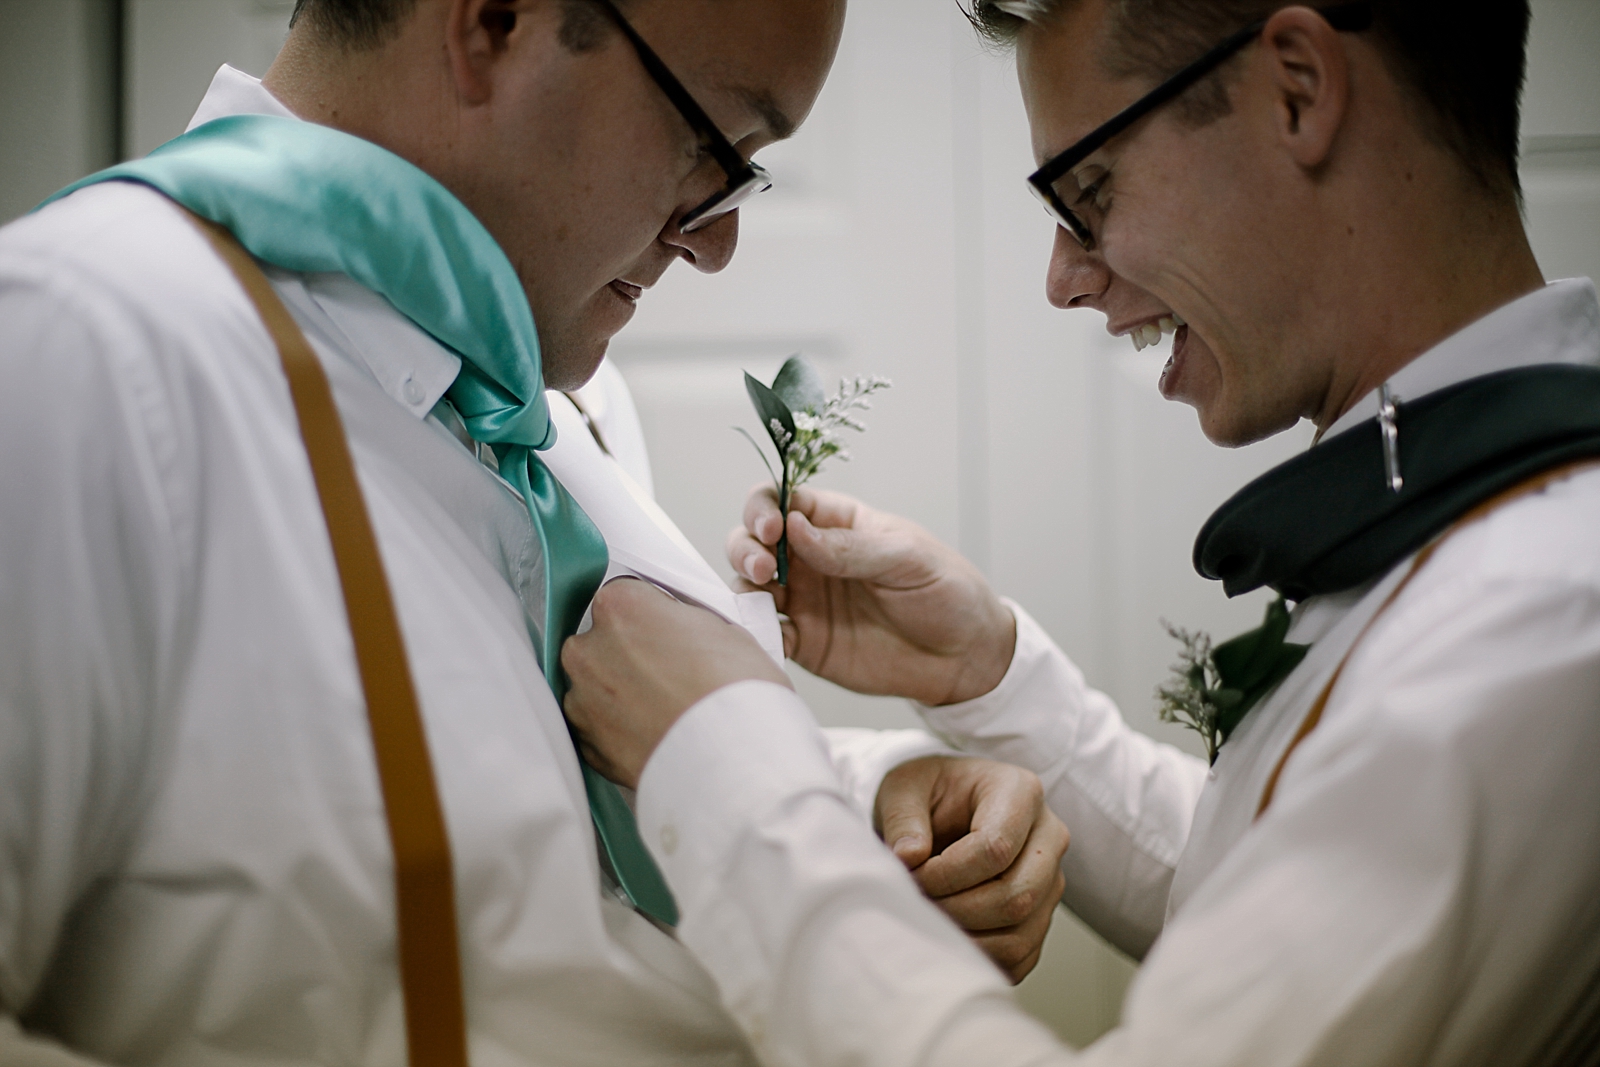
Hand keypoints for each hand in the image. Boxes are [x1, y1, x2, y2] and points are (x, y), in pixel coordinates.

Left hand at [563, 578, 789, 787]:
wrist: (735, 763)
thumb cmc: (737, 694)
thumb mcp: (724, 630)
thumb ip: (683, 622)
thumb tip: (677, 630)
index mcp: (620, 607)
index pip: (626, 596)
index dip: (652, 616)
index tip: (669, 633)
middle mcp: (588, 649)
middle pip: (602, 639)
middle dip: (629, 653)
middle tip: (671, 673)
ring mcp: (582, 700)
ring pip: (595, 685)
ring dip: (620, 692)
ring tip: (664, 709)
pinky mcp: (586, 744)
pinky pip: (597, 726)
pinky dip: (619, 729)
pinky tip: (654, 732)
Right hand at [726, 486, 1016, 705]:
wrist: (967, 658)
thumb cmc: (947, 593)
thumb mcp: (908, 559)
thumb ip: (851, 547)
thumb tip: (795, 528)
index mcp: (837, 523)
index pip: (783, 499)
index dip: (765, 507)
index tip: (772, 528)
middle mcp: (812, 558)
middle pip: (753, 539)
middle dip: (745, 546)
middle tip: (764, 568)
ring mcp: (804, 600)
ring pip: (749, 584)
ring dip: (743, 586)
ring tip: (762, 598)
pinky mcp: (805, 642)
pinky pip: (765, 633)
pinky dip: (754, 631)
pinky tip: (765, 634)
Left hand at [876, 756, 1068, 982]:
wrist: (940, 806)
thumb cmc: (927, 792)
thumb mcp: (903, 789)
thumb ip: (903, 819)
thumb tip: (908, 857)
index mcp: (1020, 792)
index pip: (995, 848)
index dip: (947, 874)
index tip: (912, 876)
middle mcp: (1048, 836)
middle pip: (1017, 895)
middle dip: (958, 911)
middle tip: (918, 905)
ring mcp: (1050, 879)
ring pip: (1021, 934)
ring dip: (967, 940)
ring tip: (929, 922)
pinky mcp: (1041, 914)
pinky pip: (1020, 956)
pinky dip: (980, 959)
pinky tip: (947, 940)